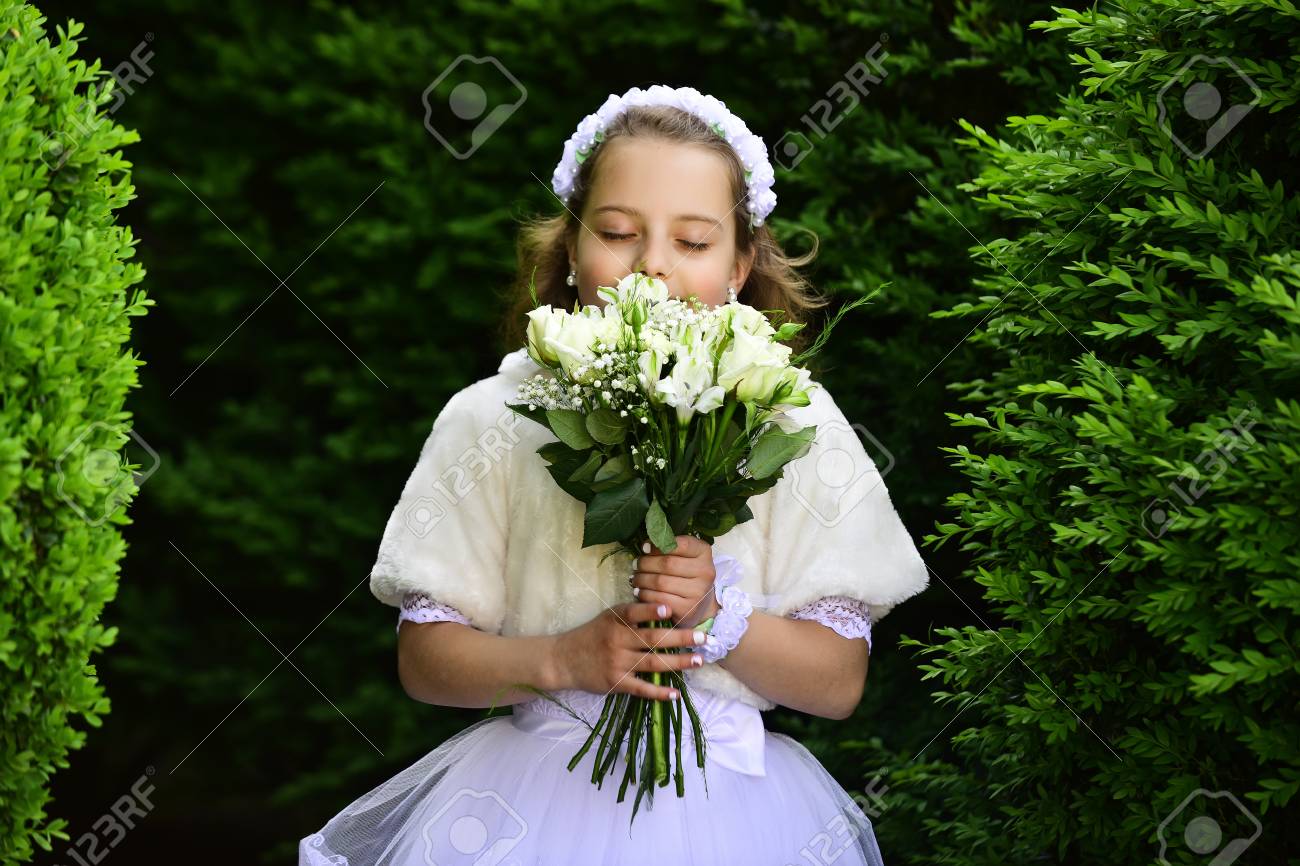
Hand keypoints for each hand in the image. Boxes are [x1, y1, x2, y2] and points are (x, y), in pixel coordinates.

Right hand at [553, 601, 706, 700]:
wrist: (563, 660)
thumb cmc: (592, 634)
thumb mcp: (608, 617)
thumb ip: (633, 614)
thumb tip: (666, 608)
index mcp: (615, 620)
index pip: (634, 613)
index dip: (651, 611)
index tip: (670, 609)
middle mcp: (616, 640)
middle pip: (652, 640)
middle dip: (680, 639)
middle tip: (703, 638)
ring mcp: (617, 663)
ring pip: (652, 664)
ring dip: (678, 663)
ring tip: (698, 661)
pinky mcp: (615, 683)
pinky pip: (641, 689)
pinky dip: (659, 693)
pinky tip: (676, 694)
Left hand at [630, 535, 721, 631]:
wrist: (699, 603)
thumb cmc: (686, 574)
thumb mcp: (684, 556)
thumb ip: (669, 547)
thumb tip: (646, 546)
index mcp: (704, 552)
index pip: (681, 544)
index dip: (658, 545)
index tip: (644, 548)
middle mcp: (705, 571)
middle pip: (667, 563)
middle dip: (646, 563)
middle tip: (636, 565)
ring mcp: (698, 591)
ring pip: (661, 582)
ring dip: (642, 579)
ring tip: (635, 578)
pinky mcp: (688, 609)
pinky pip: (659, 599)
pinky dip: (645, 594)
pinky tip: (640, 592)